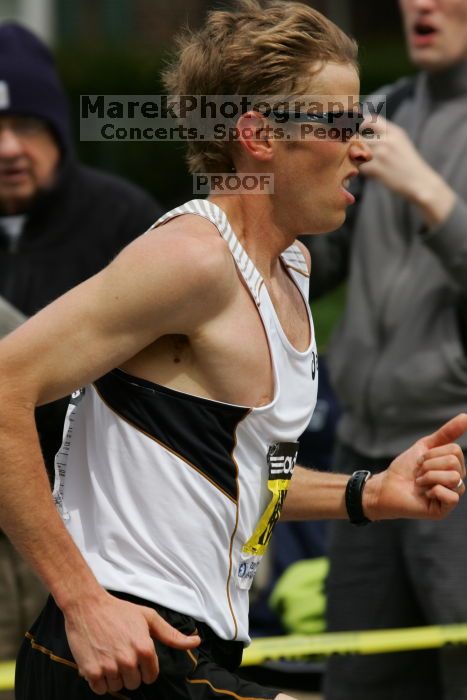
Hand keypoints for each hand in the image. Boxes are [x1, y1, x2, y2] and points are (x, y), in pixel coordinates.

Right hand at [63, 590, 199, 694]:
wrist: (87, 606)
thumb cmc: (119, 610)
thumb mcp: (149, 617)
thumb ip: (172, 635)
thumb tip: (196, 642)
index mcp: (145, 648)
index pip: (151, 676)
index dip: (144, 667)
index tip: (136, 655)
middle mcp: (128, 660)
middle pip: (134, 684)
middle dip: (129, 672)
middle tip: (121, 653)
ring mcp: (109, 667)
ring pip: (117, 687)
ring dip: (114, 676)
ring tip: (109, 656)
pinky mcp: (91, 672)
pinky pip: (100, 689)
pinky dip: (99, 680)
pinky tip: (99, 662)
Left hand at [358, 115, 454, 226]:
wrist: (421, 182)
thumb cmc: (409, 165)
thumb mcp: (401, 143)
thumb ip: (386, 135)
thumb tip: (363, 130)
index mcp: (394, 131)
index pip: (370, 119)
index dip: (359, 125)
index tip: (356, 133)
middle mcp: (387, 140)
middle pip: (358, 137)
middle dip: (352, 146)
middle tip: (353, 154)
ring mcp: (381, 154)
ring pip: (356, 152)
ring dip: (354, 159)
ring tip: (359, 165)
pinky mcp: (377, 169)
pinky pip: (359, 167)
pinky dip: (359, 171)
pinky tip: (366, 174)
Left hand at [364, 413, 466, 520]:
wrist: (386, 485)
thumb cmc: (405, 468)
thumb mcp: (425, 446)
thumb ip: (447, 433)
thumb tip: (465, 417)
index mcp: (453, 467)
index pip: (456, 451)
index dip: (433, 453)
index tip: (420, 460)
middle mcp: (455, 482)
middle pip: (454, 462)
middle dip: (430, 464)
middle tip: (419, 472)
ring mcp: (450, 496)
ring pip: (454, 478)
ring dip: (429, 476)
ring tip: (420, 483)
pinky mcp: (443, 510)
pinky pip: (452, 497)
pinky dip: (435, 491)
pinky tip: (425, 494)